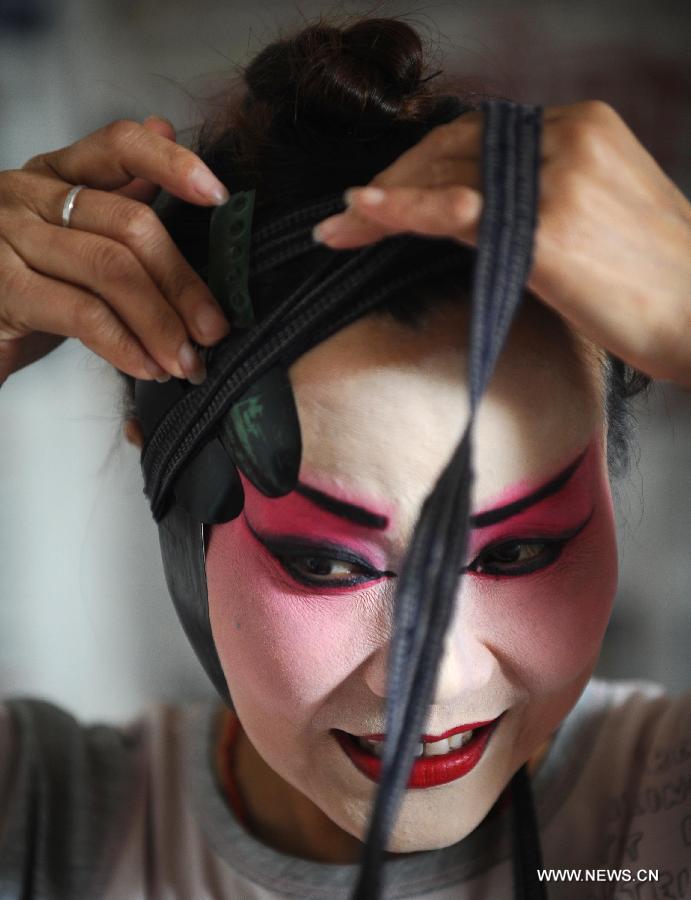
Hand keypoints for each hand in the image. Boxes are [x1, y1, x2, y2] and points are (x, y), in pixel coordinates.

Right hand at [0, 116, 231, 387]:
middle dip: (183, 284)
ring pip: (112, 270)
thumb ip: (115, 193)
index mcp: (53, 174)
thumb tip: (165, 131)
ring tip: (185, 360)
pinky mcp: (3, 288)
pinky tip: (147, 366)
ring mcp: (8, 237)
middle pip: (131, 224)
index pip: (119, 145)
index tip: (219, 195)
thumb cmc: (19, 283)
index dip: (173, 164)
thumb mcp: (70, 236)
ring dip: (161, 323)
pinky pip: (84, 313)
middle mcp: (27, 194)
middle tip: (213, 329)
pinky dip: (126, 345)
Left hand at [313, 101, 690, 388]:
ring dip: (382, 202)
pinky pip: (453, 211)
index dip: (421, 165)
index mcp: (581, 125)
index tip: (384, 194)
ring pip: (444, 177)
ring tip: (339, 228)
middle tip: (346, 216)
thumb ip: (541, 195)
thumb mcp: (599, 213)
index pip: (476, 136)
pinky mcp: (544, 226)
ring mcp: (554, 178)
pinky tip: (360, 213)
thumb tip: (475, 213)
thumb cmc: (654, 278)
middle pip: (452, 149)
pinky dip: (400, 210)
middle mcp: (566, 137)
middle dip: (392, 182)